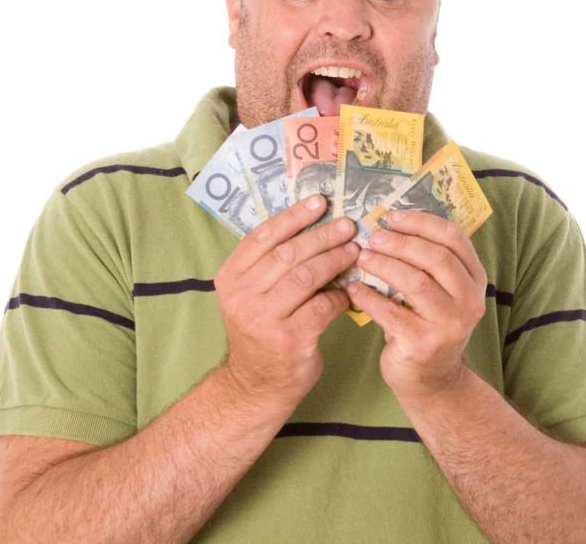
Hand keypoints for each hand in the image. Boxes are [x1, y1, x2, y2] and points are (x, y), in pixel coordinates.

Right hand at [214, 195, 359, 402]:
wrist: (257, 384)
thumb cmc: (262, 331)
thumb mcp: (253, 295)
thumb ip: (272, 265)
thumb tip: (313, 225)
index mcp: (230, 277)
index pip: (263, 236)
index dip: (294, 216)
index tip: (320, 202)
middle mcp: (242, 295)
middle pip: (288, 253)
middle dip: (323, 236)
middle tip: (348, 226)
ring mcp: (263, 318)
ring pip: (306, 276)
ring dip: (335, 260)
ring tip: (355, 251)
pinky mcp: (289, 338)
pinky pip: (321, 306)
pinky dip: (339, 296)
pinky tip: (349, 291)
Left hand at [345, 210, 487, 400]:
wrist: (431, 379)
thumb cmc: (428, 324)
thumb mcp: (439, 292)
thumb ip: (425, 262)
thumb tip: (385, 225)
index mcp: (474, 279)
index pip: (454, 238)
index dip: (422, 222)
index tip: (392, 216)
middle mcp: (469, 301)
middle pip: (436, 257)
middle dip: (400, 242)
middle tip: (372, 236)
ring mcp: (449, 324)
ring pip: (415, 282)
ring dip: (384, 265)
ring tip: (361, 257)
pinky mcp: (424, 344)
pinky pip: (391, 313)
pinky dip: (369, 298)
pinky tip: (353, 288)